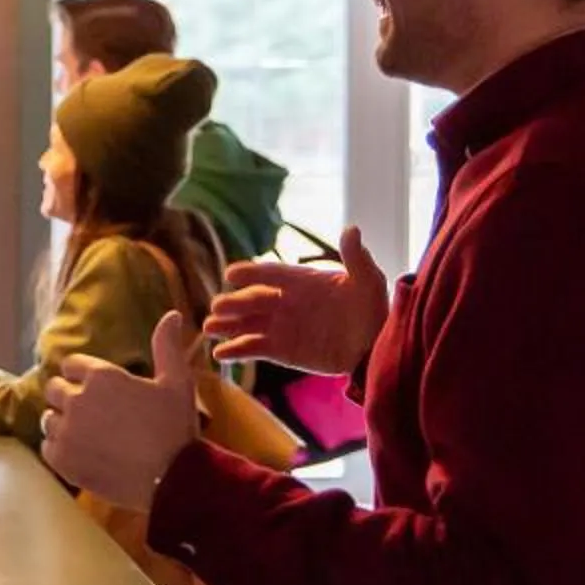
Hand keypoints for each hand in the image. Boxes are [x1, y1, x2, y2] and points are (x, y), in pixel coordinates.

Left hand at [42, 312, 204, 511]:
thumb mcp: (177, 382)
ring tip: (87, 436)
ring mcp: (66, 430)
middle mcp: (76, 399)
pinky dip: (59, 450)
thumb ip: (167, 346)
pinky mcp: (61, 459)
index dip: (84, 376)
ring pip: (48, 418)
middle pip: (55, 389)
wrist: (172, 480)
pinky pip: (47, 447)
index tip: (99, 391)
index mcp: (100, 375)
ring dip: (63, 424)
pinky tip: (81, 454)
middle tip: (93, 415)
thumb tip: (171, 314)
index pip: (71, 365)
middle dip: (69, 397)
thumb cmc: (175, 428)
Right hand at [204, 224, 388, 375]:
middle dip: (233, 303)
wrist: (375, 347)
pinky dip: (236, 351)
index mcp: (300, 281)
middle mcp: (284, 301)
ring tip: (208, 329)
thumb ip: (357, 259)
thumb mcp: (368, 282)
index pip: (271, 273)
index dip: (251, 272)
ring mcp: (280, 326)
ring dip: (226, 325)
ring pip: (246, 323)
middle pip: (252, 299)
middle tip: (217, 308)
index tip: (232, 274)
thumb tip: (353, 229)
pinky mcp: (280, 350)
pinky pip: (253, 348)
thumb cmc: (372, 309)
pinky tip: (219, 354)